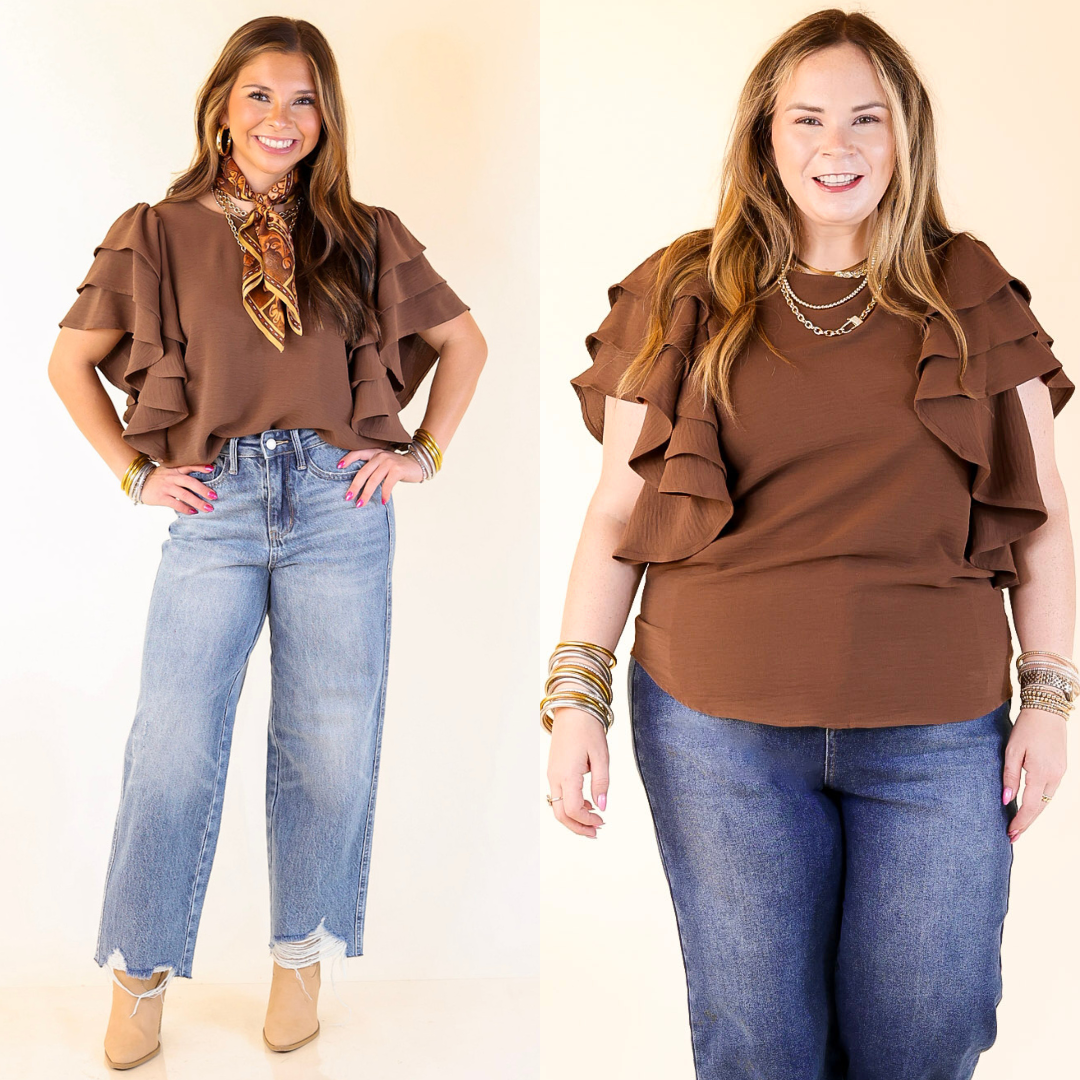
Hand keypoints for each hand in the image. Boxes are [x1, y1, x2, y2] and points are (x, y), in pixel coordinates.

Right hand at [141, 464, 216, 513]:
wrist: (138, 483)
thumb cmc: (158, 478)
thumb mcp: (168, 471)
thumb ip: (181, 473)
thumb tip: (200, 481)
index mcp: (174, 469)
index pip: (189, 466)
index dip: (200, 467)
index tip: (211, 468)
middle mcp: (171, 477)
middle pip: (190, 482)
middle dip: (203, 490)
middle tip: (214, 496)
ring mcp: (166, 487)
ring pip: (185, 495)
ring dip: (198, 502)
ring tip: (208, 508)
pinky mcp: (161, 497)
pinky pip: (176, 503)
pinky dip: (185, 508)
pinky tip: (193, 512)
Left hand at [338, 448, 422, 505]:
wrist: (418, 464)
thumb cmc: (398, 466)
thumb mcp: (384, 462)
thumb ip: (373, 467)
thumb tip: (357, 483)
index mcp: (375, 452)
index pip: (358, 453)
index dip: (348, 459)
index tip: (338, 467)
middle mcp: (380, 455)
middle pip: (363, 472)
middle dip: (354, 486)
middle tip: (348, 497)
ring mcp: (389, 462)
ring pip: (373, 480)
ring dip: (366, 494)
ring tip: (360, 504)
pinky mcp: (398, 470)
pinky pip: (387, 484)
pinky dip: (384, 494)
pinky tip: (382, 501)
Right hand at [546, 708, 609, 837]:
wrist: (573, 710)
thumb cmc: (587, 729)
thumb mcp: (601, 756)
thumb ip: (601, 782)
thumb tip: (602, 806)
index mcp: (567, 774)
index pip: (573, 810)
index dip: (587, 821)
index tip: (602, 821)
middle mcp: (555, 777)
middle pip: (561, 814)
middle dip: (578, 827)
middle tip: (596, 832)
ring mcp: (553, 774)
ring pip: (558, 806)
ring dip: (574, 818)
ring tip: (593, 820)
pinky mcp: (554, 771)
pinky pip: (558, 795)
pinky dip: (570, 805)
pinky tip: (586, 803)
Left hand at [1002, 707, 1067, 842]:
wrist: (1047, 711)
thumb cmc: (1025, 729)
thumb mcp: (1012, 751)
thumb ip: (1009, 776)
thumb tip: (1006, 800)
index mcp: (1040, 772)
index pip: (1030, 805)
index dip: (1020, 821)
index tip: (1010, 833)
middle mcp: (1054, 776)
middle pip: (1041, 807)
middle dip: (1027, 824)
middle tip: (1013, 837)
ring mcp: (1060, 773)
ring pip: (1047, 800)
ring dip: (1034, 814)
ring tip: (1019, 826)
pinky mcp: (1061, 768)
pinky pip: (1050, 790)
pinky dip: (1040, 801)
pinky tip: (1030, 807)